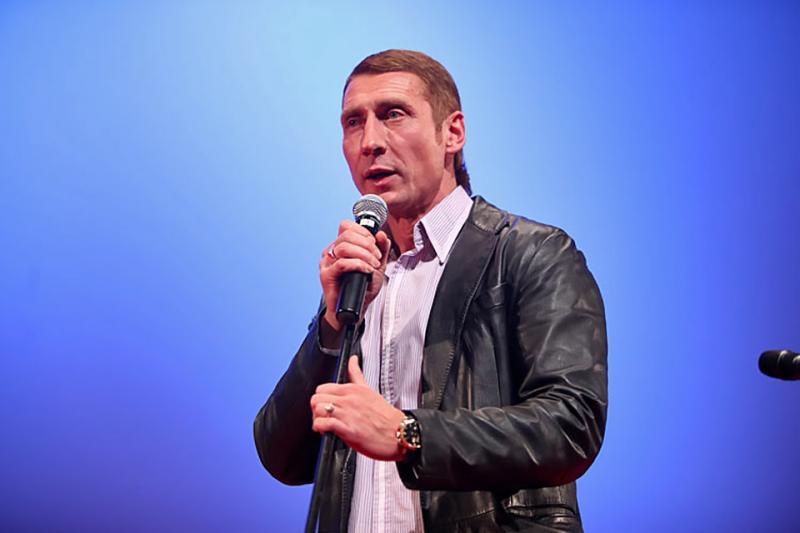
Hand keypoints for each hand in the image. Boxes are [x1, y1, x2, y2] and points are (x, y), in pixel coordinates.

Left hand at [310, 356, 405, 461]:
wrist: (399, 434)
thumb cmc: (386, 417)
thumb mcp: (369, 390)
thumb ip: (357, 374)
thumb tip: (353, 359)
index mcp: (353, 389)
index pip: (323, 388)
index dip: (320, 399)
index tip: (326, 406)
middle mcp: (349, 399)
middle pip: (316, 398)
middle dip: (315, 409)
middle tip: (323, 416)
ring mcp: (347, 413)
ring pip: (318, 408)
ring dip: (316, 419)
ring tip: (324, 425)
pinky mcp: (348, 429)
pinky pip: (323, 423)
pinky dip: (320, 428)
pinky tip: (325, 432)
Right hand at [319, 221, 390, 339]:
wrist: (355, 309)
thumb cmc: (363, 287)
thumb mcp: (377, 265)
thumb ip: (382, 249)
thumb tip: (382, 234)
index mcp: (341, 246)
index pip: (346, 226)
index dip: (363, 231)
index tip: (375, 244)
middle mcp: (331, 252)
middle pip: (347, 235)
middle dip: (367, 244)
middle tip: (377, 257)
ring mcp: (327, 263)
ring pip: (344, 247)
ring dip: (364, 254)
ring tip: (373, 265)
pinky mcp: (326, 275)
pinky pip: (342, 263)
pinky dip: (358, 264)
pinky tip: (367, 270)